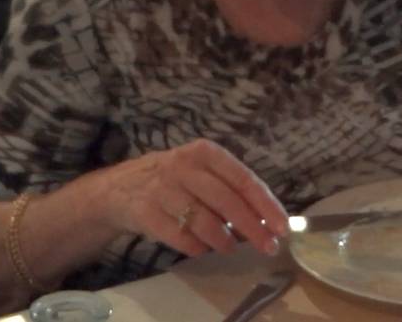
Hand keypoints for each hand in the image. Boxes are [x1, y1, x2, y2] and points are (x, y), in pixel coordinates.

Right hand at [101, 139, 288, 257]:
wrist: (119, 189)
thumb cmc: (173, 181)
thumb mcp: (200, 172)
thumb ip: (229, 189)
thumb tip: (266, 220)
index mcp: (205, 153)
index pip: (243, 179)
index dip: (265, 205)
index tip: (282, 226)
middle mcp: (184, 166)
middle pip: (227, 201)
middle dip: (252, 228)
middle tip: (268, 247)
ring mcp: (162, 189)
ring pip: (204, 220)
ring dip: (224, 240)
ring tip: (231, 248)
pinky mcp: (145, 212)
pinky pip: (180, 237)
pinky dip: (196, 247)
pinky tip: (202, 249)